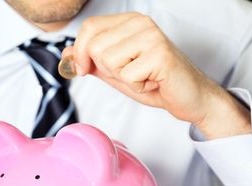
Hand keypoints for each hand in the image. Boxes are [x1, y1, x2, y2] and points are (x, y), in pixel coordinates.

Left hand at [65, 13, 250, 139]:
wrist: (186, 97)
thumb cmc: (153, 82)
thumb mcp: (114, 71)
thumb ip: (90, 61)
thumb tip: (65, 54)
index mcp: (129, 21)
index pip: (89, 28)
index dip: (80, 52)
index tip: (84, 69)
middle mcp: (141, 23)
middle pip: (95, 46)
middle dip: (106, 69)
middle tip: (131, 73)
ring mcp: (151, 36)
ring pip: (108, 61)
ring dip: (123, 78)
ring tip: (143, 77)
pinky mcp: (159, 54)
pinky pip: (127, 76)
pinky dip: (137, 87)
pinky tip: (152, 82)